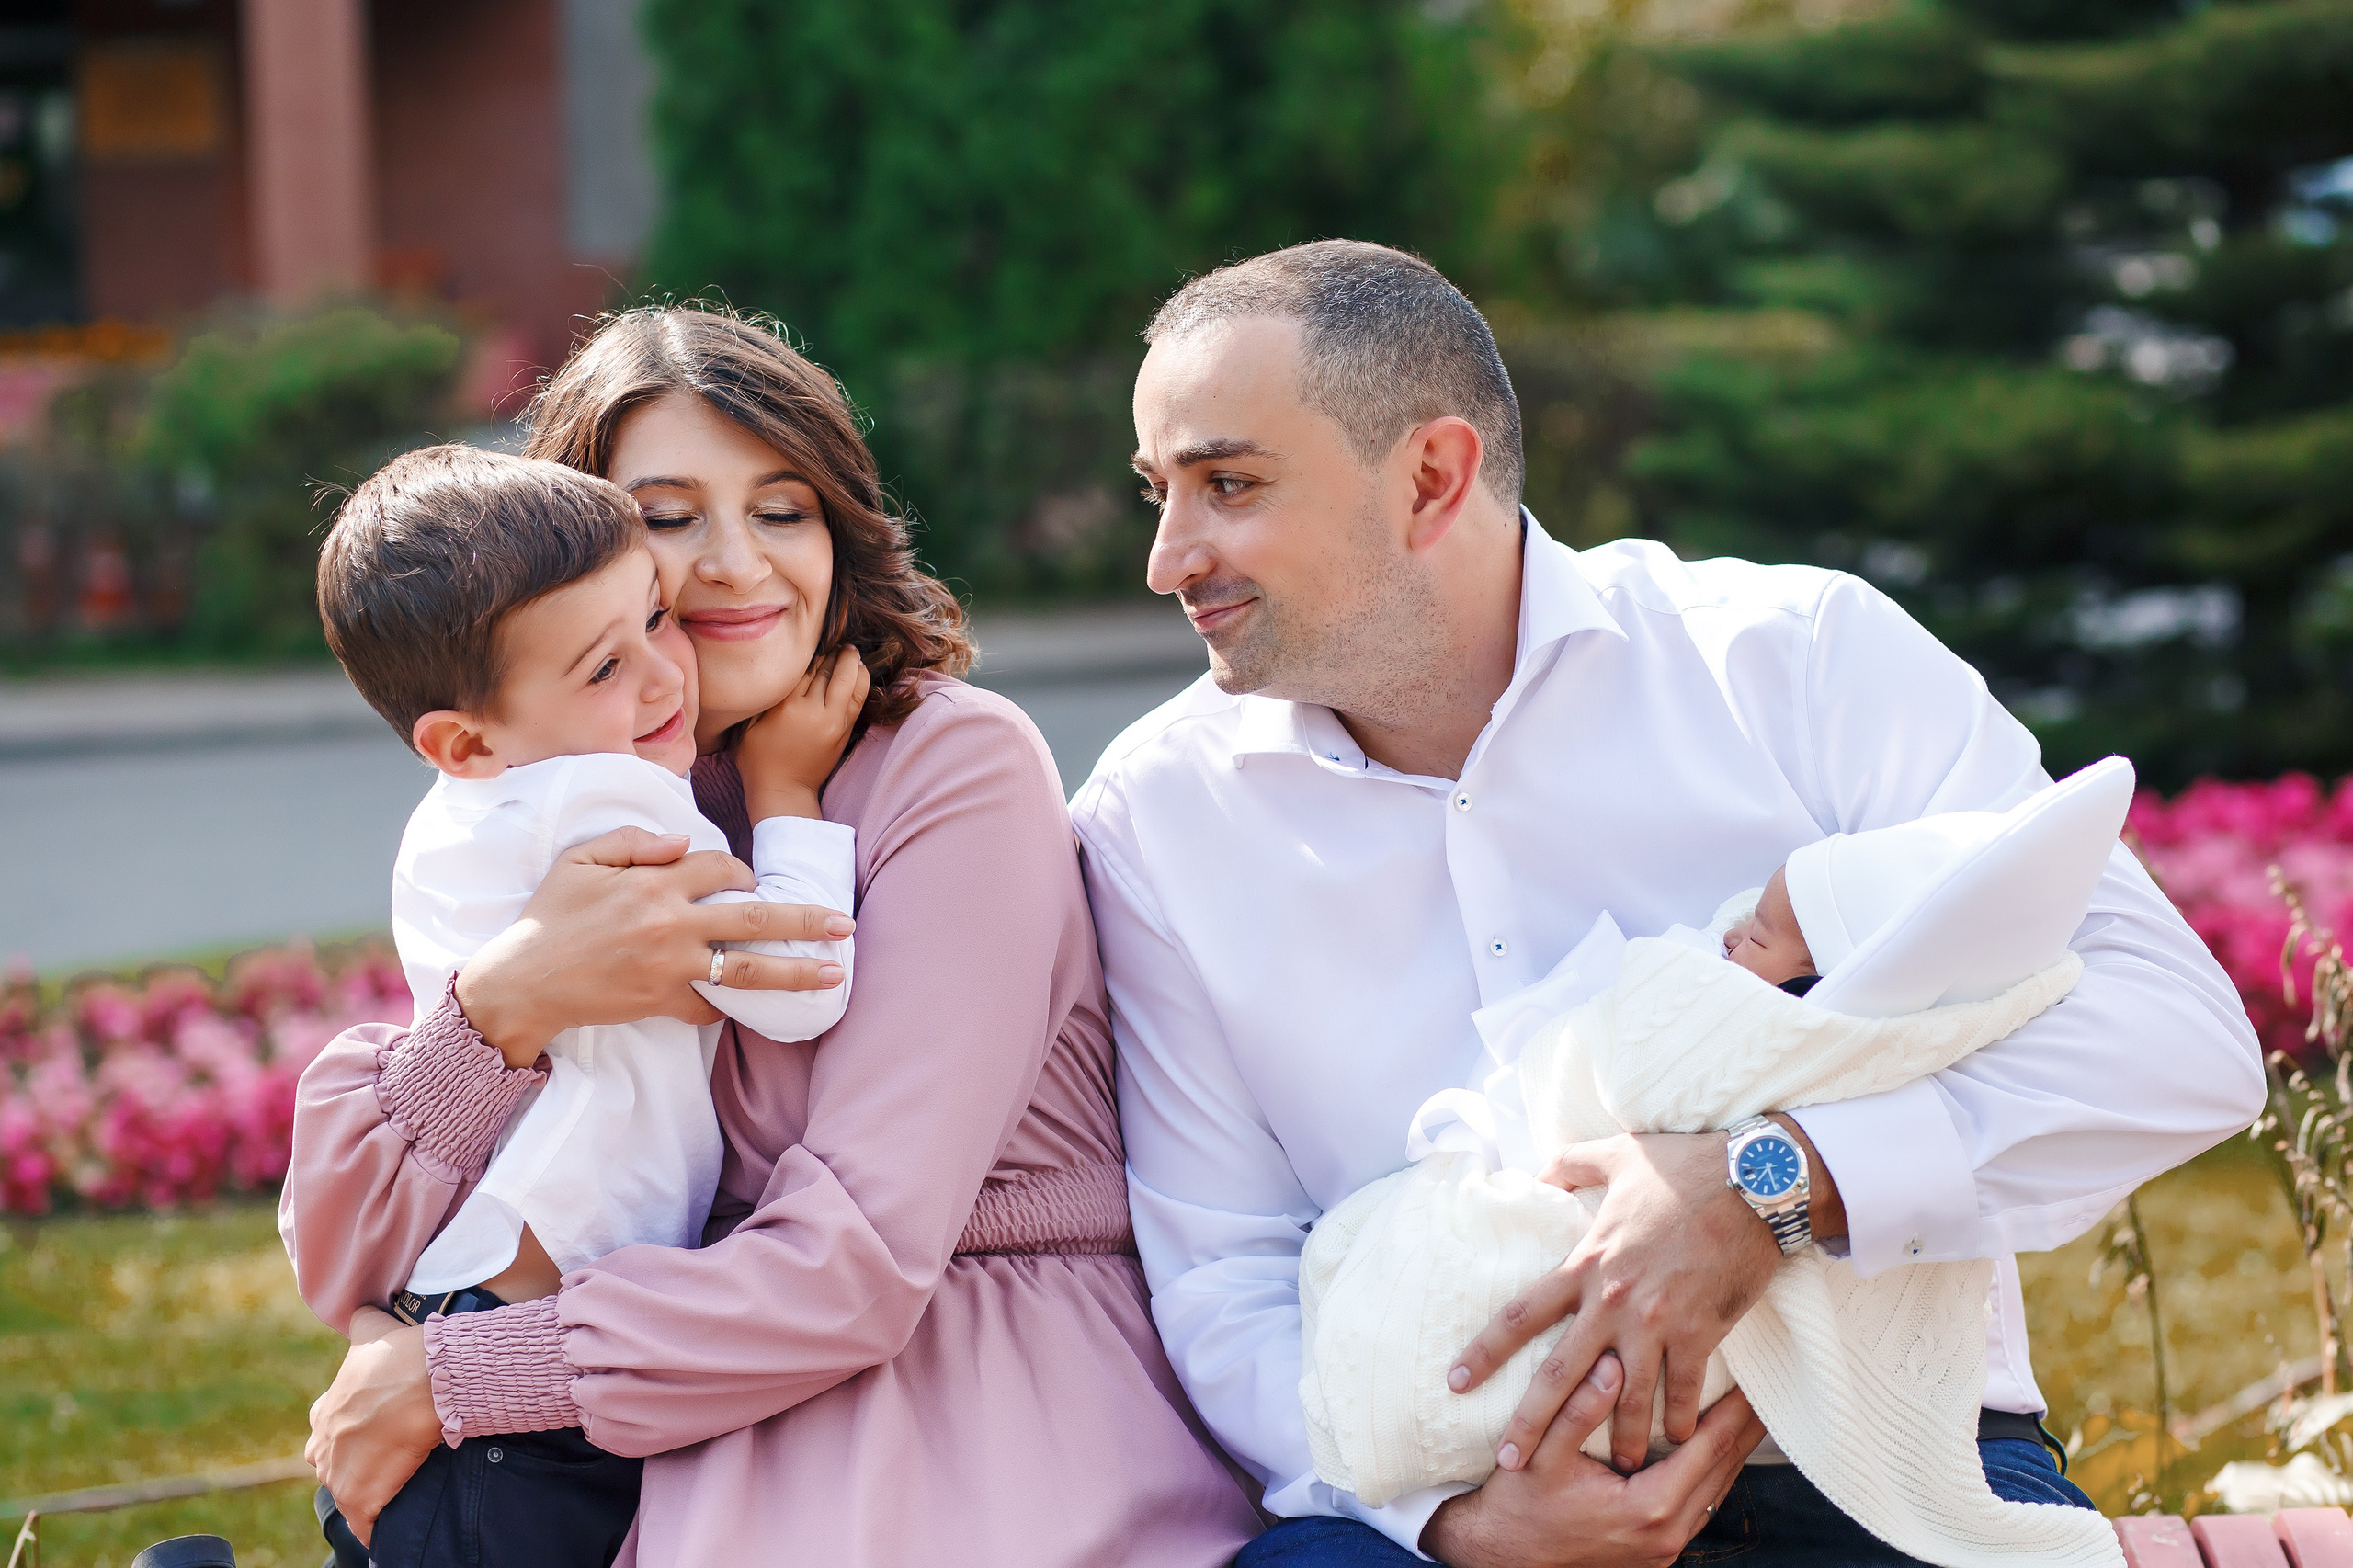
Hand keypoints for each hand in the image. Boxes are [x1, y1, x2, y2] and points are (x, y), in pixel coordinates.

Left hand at [306, 1314, 441, 1548]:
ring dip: (364, 1492)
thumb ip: (361, 1322)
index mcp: (325, 1411)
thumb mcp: (372, 1330)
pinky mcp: (361, 1497)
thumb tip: (359, 1308)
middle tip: (381, 1460)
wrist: (429, 1378)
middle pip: (328, 1465)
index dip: (347, 1430)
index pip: (324, 1429)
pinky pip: (363, 1524)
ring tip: (390, 1490)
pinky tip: (385, 1529)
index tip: (370, 1430)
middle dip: (348, 1465)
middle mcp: (323, 1444)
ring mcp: (339, 1473)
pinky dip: (373, 1528)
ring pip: (345, 1492)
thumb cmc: (402, 1355)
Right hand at [455, 826, 854, 1063]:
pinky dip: (728, 1004)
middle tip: (843, 925)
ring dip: (795, 971)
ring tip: (833, 974)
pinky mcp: (662, 1002)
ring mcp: (671, 967)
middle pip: (755, 917)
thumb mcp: (580, 861)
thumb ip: (633, 841)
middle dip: (804, 919)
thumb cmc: (549, 918)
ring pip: (748, 969)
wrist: (522, 982)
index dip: (740, 871)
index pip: (720, 868)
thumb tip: (682, 841)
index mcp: (654, 883)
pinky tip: (756, 1006)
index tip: (748, 880)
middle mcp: (671, 924)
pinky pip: (710, 1006)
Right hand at [738, 648, 870, 820]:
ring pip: (850, 684)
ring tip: (852, 653)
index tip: (811, 644)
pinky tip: (859, 672)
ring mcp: (834, 722)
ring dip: (853, 665)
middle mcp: (814, 711)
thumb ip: (766, 697)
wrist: (782, 791)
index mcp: (787, 707)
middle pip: (830, 673)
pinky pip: (858, 701)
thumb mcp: (751, 724)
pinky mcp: (844, 732)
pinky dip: (861, 683)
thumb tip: (779, 671)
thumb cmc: (758, 758)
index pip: (805, 669)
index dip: (811, 655)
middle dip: (836, 655)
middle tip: (840, 642)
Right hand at [1422, 1354, 1763, 1567]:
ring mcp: (1663, 1548)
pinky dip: (1711, 1471)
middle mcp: (1665, 1533)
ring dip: (1732, 1449)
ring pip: (1716, 1491)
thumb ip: (1578, 1408)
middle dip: (1745, 1426)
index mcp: (1646, 1507)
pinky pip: (1698, 1504)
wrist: (1503, 1559)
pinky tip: (1713, 1447)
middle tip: (1766, 1384)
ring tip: (1750, 1410)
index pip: (1709, 1448)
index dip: (1734, 1409)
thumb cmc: (1519, 1505)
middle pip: (1724, 1470)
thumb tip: (1613, 1362)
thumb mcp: (1541, 1453)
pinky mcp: (1656, 1550)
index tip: (1756, 1375)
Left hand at [1451, 1131, 1780, 1474]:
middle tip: (1506, 1462)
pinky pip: (1683, 1390)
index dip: (1484, 1352)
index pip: (1519, 1316)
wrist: (1754, 1181)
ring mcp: (1656, 1323)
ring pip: (1623, 1399)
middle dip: (1529, 1424)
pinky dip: (1679, 1420)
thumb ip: (1569, 1165)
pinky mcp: (1700, 1334)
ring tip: (1610, 1468)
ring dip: (1614, 1438)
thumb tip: (1536, 1171)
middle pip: (1558, 1376)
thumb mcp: (1615, 1155)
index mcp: (1584, 1264)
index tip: (1457, 1381)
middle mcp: (1612, 1303)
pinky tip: (1675, 1441)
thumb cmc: (1684, 1165)